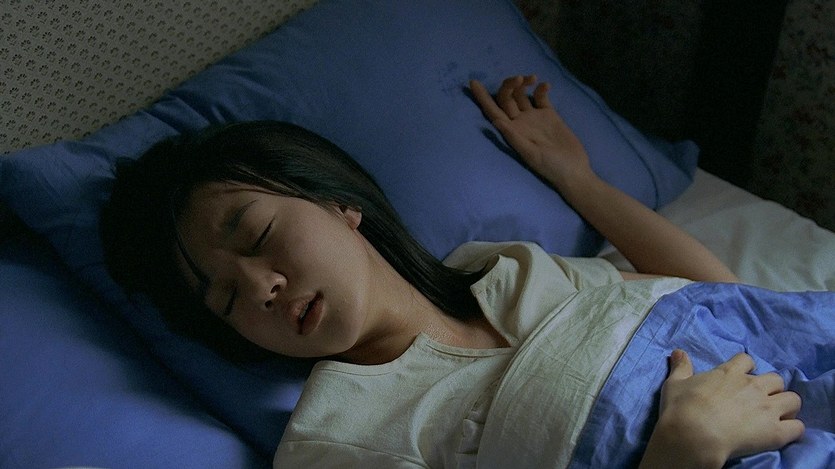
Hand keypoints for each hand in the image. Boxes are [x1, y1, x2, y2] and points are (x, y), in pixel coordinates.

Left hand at [469, 75, 592, 189]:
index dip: (482, 98)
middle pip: (506, 98)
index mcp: (511, 131)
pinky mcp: (549, 114)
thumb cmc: (550, 166)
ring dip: (523, 83)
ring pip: (521, 94)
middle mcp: (519, 122)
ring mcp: (533, 117)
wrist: (573, 169)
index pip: (492, 111)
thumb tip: (495, 121)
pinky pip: (540, 96)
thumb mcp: (531, 154)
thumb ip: (514, 137)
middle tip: (520, 79)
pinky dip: (541, 88)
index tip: (473, 82)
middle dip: (509, 85)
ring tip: (532, 79)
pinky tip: (545, 86)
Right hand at [641, 351, 803, 467]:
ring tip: (775, 416)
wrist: (693, 434)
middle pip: (776, 379)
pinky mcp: (775, 431)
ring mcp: (767, 408)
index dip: (746, 368)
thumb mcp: (675, 383)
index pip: (747, 360)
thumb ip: (681, 367)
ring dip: (786, 406)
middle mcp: (753, 386)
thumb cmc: (681, 407)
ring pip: (793, 400)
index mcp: (730, 373)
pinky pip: (797, 427)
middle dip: (771, 388)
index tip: (741, 377)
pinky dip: (792, 429)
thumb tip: (678, 352)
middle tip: (759, 399)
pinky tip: (781, 433)